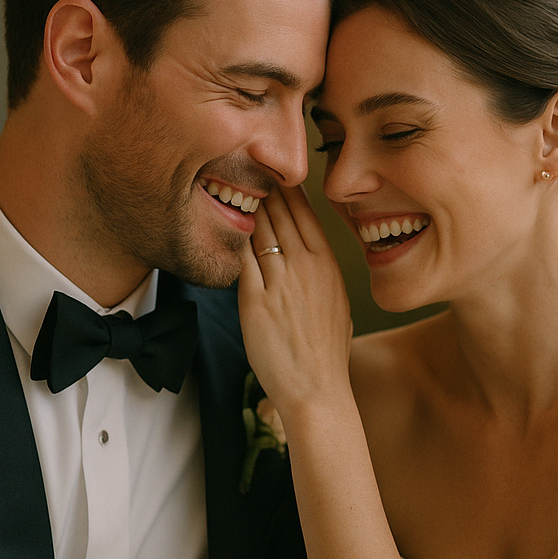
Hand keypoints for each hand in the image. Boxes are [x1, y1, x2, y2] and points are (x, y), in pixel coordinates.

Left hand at [238, 186, 352, 412]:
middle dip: (261, 190)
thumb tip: (307, 255)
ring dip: (243, 209)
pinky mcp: (254, 300)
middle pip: (279, 215)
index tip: (274, 174)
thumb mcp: (337, 302)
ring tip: (230, 190)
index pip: (305, 214)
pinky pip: (239, 261)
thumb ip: (321, 274)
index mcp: (328, 265)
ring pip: (257, 232)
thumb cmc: (327, 352)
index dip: (287, 190)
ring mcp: (279, 282)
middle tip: (245, 170)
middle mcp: (305, 267)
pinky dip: (230, 242)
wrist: (317, 388)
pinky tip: (220, 227)